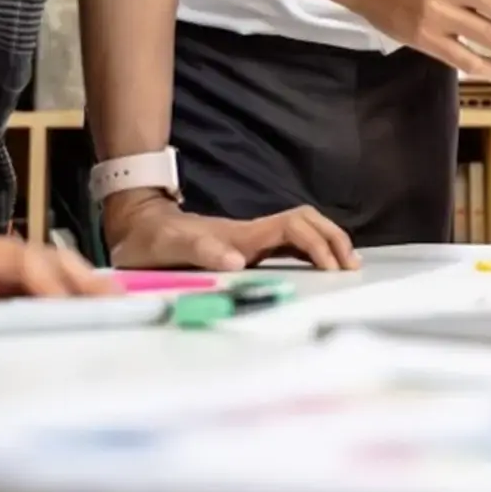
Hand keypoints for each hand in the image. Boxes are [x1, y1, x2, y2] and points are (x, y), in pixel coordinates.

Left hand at [0, 220, 117, 305]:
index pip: (18, 260)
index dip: (44, 281)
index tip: (66, 305)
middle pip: (46, 260)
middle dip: (81, 279)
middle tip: (117, 301)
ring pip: (49, 272)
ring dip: (82, 287)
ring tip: (116, 307)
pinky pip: (38, 287)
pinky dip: (67, 297)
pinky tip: (88, 311)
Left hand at [103, 192, 360, 271]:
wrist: (139, 225)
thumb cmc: (152, 239)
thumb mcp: (169, 246)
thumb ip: (202, 251)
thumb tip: (238, 262)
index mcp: (241, 234)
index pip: (293, 228)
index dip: (317, 244)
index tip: (331, 268)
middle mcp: (253, 233)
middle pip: (308, 223)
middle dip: (333, 240)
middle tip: (351, 267)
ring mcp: (253, 238)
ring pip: (303, 230)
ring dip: (328, 243)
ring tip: (347, 266)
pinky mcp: (249, 246)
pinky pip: (291, 243)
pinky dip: (313, 251)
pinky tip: (321, 267)